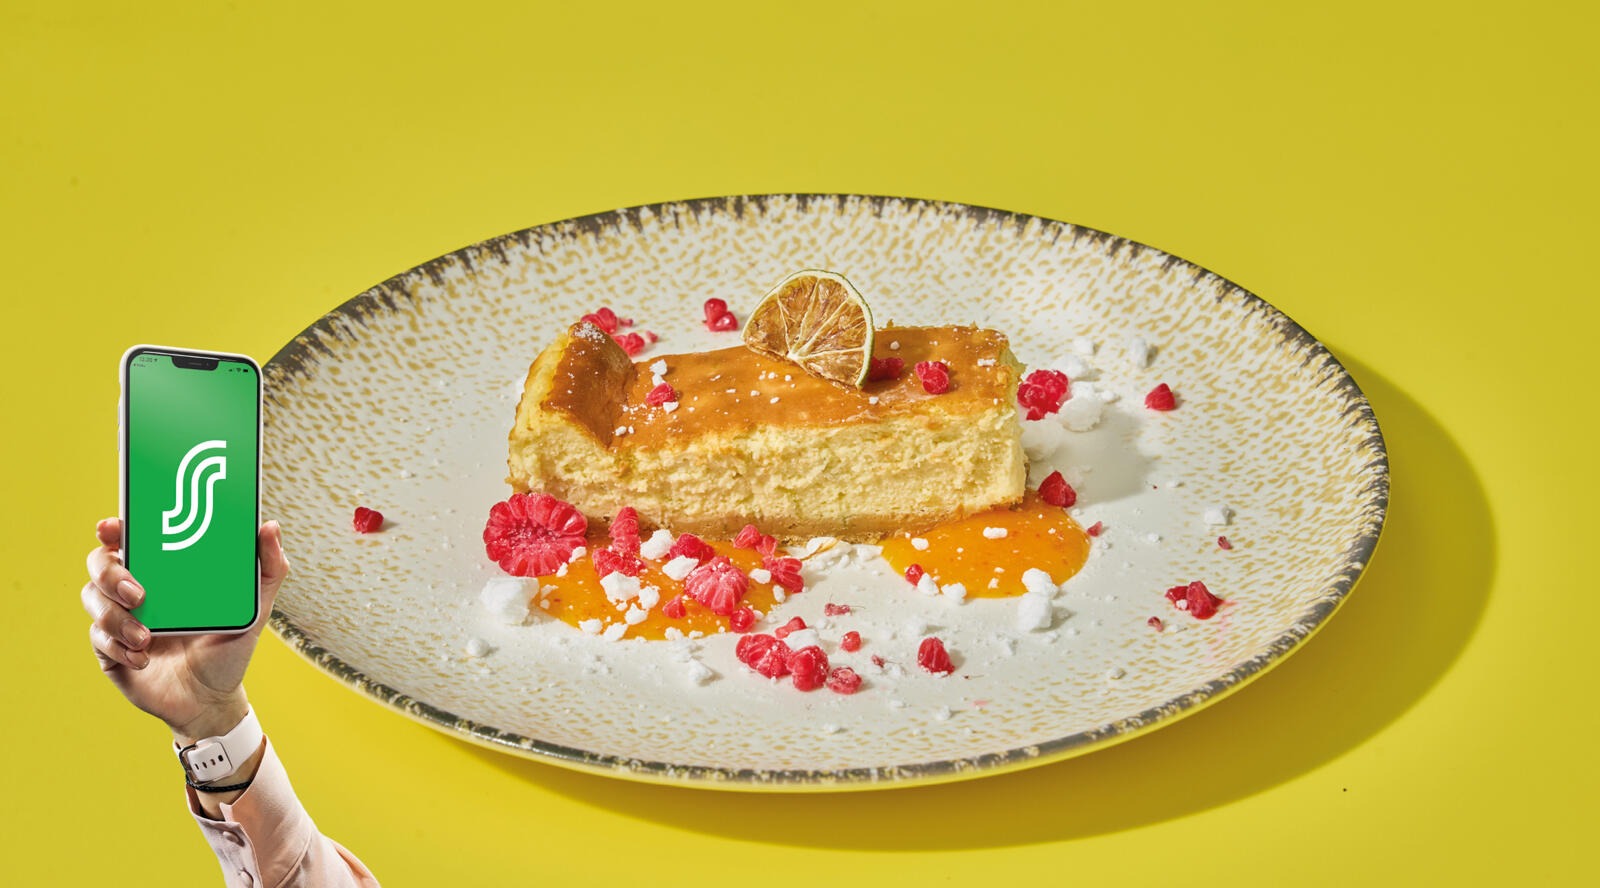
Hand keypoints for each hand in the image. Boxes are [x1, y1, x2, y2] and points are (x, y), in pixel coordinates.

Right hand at [82, 517, 289, 743]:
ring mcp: (119, 618)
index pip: (130, 537)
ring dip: (115, 617)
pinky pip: (98, 638)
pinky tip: (143, 658)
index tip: (112, 527)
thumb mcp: (255, 608)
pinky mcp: (109, 649)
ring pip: (92, 599)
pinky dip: (118, 647)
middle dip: (111, 573)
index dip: (114, 528)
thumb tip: (271, 526)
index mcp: (166, 570)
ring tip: (147, 638)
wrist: (212, 699)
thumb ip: (269, 568)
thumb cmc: (230, 646)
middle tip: (140, 594)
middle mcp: (137, 588)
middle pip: (100, 563)